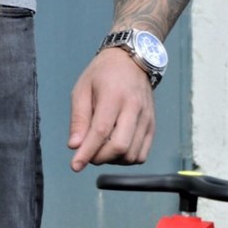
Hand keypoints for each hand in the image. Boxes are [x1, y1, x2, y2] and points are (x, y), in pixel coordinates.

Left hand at [69, 48, 156, 170]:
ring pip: (131, 154)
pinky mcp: (152, 125)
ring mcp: (146, 118)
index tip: (75, 165)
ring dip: (113, 160)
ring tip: (102, 149)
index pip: (100, 131)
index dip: (87, 152)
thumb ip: (79, 119)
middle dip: (100, 158)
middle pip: (119, 146)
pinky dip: (127, 159)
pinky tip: (116, 150)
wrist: (132, 61)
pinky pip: (142, 154)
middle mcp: (134, 108)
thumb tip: (75, 146)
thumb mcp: (82, 89)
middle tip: (88, 154)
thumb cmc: (103, 74)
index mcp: (114, 96)